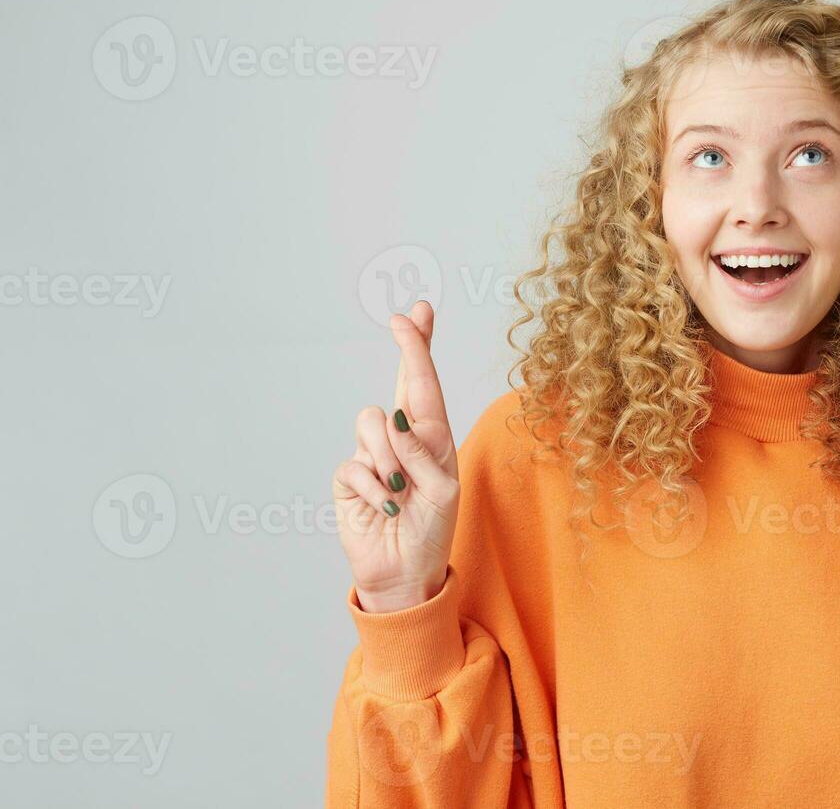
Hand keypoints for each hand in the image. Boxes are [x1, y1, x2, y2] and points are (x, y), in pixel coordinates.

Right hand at [331, 301, 460, 612]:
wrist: (405, 573)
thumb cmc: (432, 532)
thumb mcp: (442, 491)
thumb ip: (422, 453)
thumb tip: (395, 420)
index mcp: (433, 438)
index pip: (426, 385)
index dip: (420, 347)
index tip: (417, 313)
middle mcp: (403, 438)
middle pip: (402, 382)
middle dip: (409, 347)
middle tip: (405, 317)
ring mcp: (373, 455)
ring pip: (371, 423)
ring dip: (389, 458)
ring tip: (401, 491)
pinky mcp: (349, 477)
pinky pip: (354, 463)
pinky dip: (373, 486)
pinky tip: (385, 506)